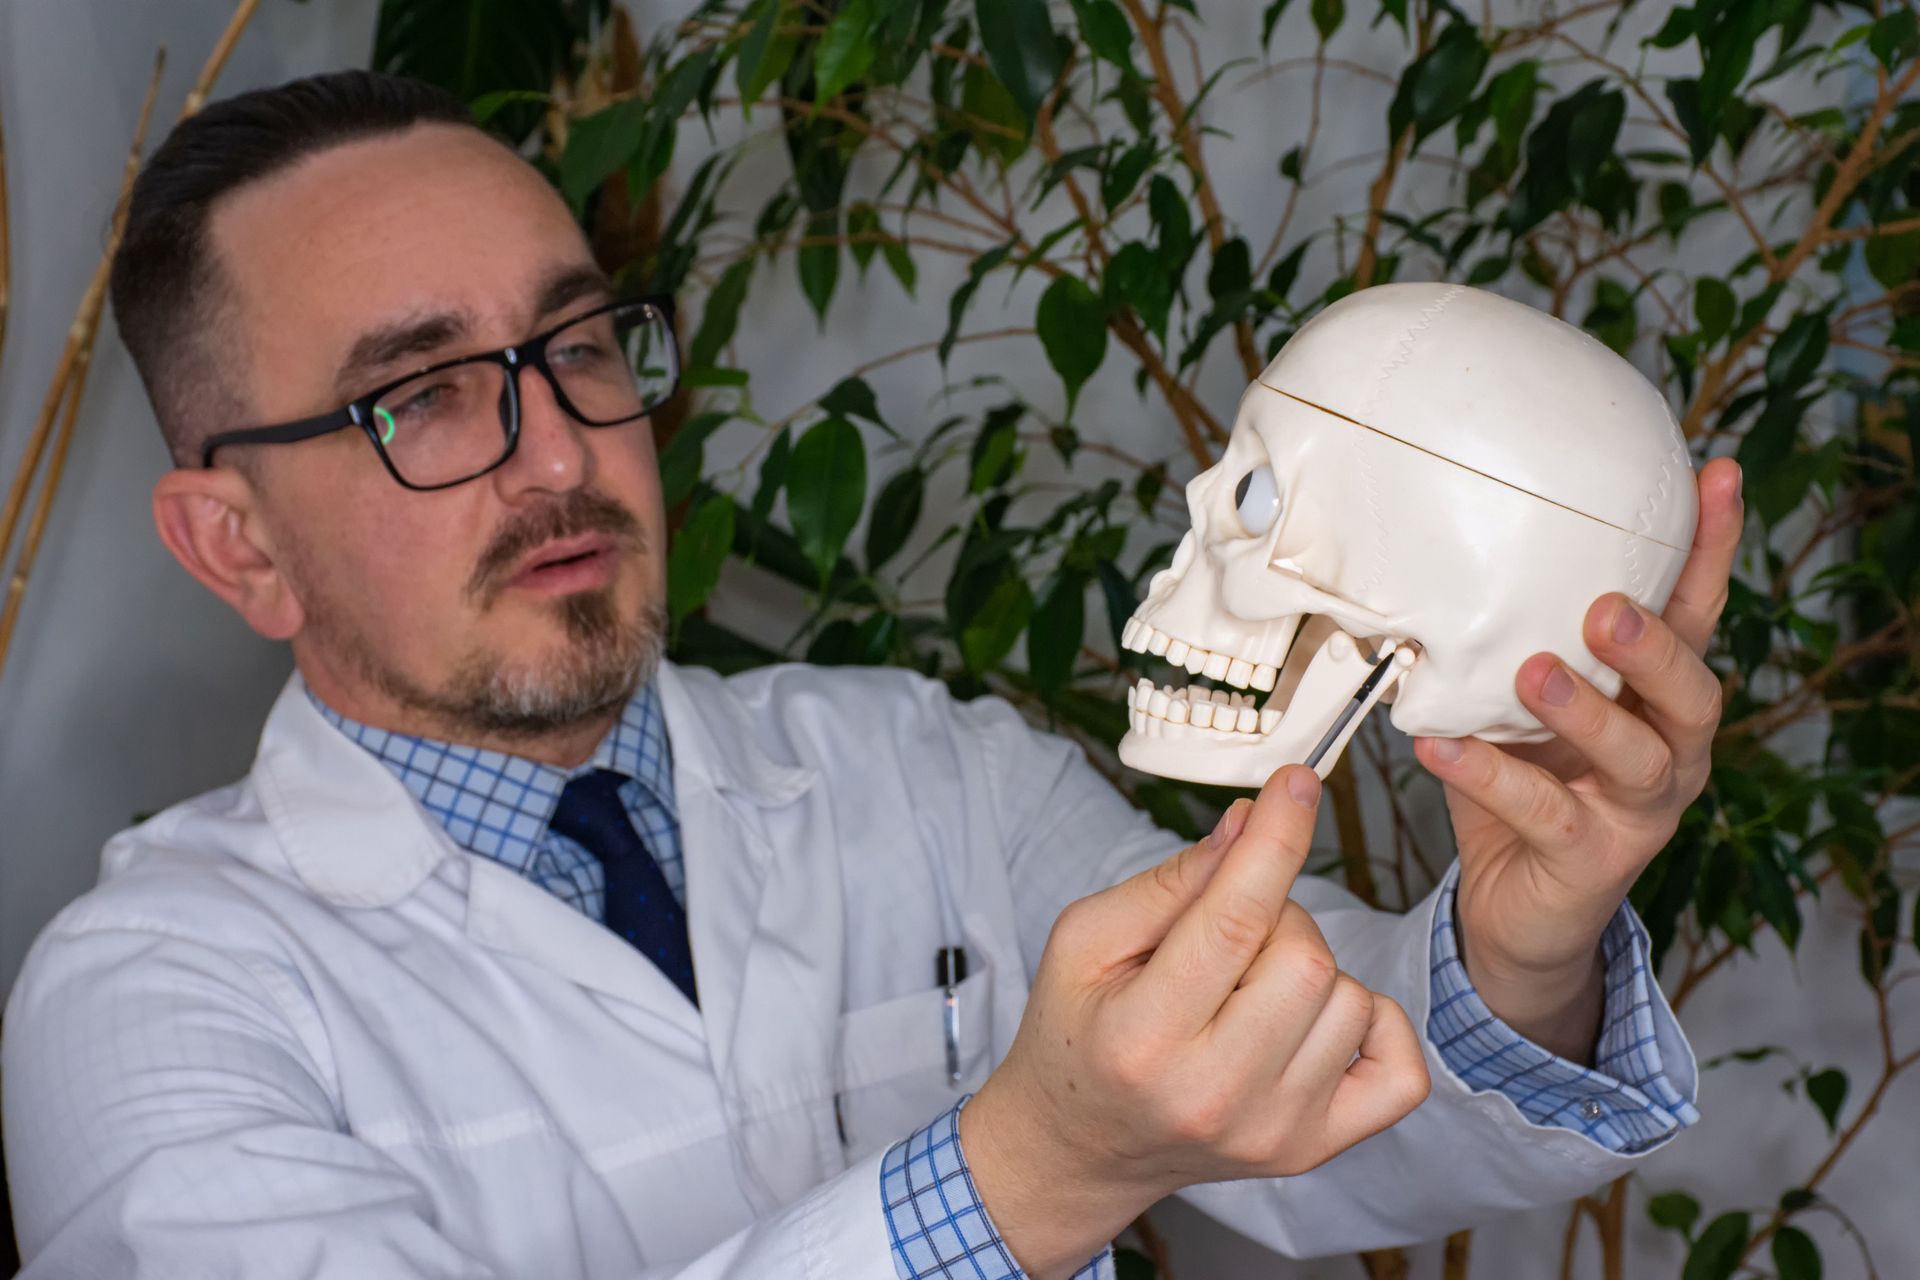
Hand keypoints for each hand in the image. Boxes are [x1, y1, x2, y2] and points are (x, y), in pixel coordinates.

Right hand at [961, 766, 1429, 1279]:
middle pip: (1305, 958)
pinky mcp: (1312, 1149)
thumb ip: (1170, 881)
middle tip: (1229, 932)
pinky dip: (1371, 1023)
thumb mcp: (1085, 938)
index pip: (1234, 920)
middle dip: (1276, 916)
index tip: (1298, 783)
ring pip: (1349, 999)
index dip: (1277, 839)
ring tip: (1251, 987)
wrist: (1080, 1143)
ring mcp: (1273, 1131)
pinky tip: (1314, 1019)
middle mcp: (1215, 1094)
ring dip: (1310, 969)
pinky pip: (1399, 1068)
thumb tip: (1250, 825)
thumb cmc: (1078, 1030)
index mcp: (1143, 1037)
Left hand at [1412, 458, 1743, 1059]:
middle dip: (1654, 647)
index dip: (1709, 550)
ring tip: (1532, 672)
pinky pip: (1543, 813)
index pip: (1696, 615)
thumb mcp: (1516, 706)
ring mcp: (1640, 811)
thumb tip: (1436, 560)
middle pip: (1692, 691)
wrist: (1516, 908)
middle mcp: (1669, 751)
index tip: (1714, 476)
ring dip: (1585, 710)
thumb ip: (1504, 646)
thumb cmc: (1523, 787)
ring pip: (1636, 757)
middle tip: (1606, 607)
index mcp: (1658, 699)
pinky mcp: (1593, 861)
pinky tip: (1441, 746)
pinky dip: (1491, 775)